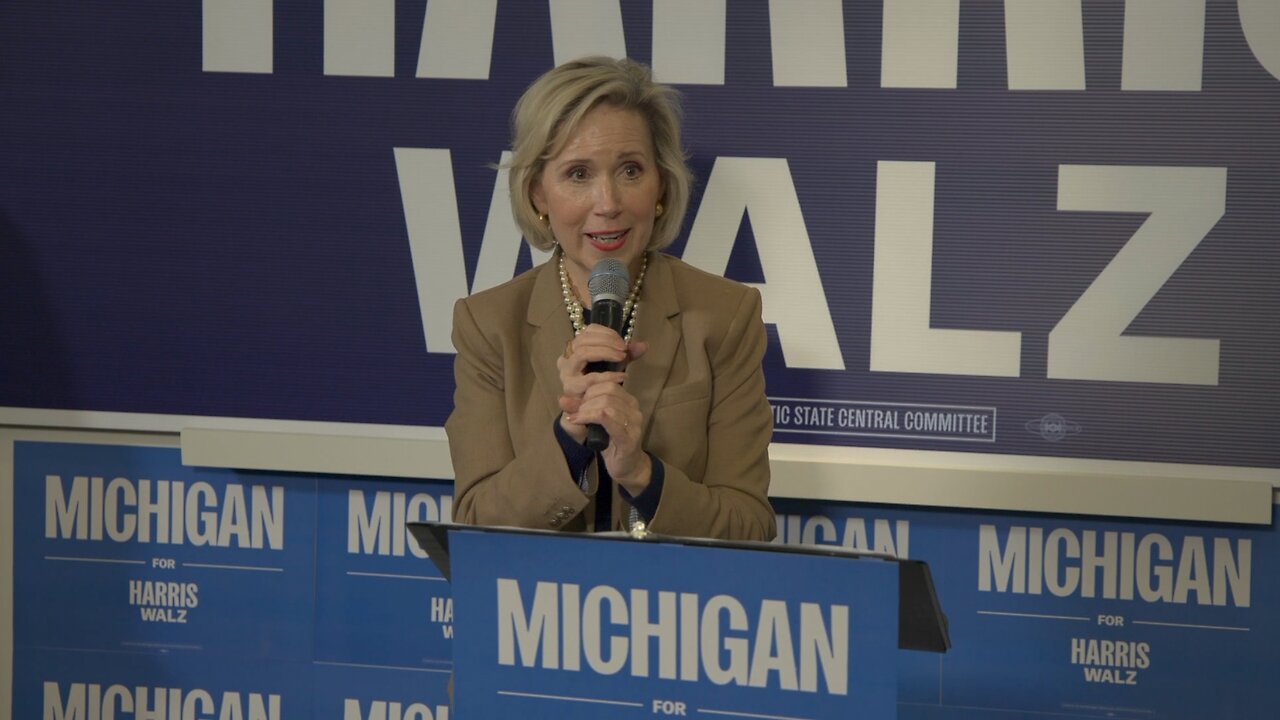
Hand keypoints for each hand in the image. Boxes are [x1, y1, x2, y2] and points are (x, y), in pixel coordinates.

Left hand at [557, 327, 650, 492]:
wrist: (627, 468)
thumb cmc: (611, 443)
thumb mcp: (594, 422)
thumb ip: (581, 409)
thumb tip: (562, 398)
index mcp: (628, 401)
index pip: (608, 383)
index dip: (588, 389)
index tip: (576, 401)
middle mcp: (634, 409)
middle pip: (608, 389)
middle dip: (586, 398)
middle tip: (575, 410)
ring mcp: (634, 423)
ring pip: (606, 403)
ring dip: (585, 409)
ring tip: (575, 417)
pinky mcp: (629, 438)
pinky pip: (608, 419)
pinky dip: (589, 417)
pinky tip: (577, 421)